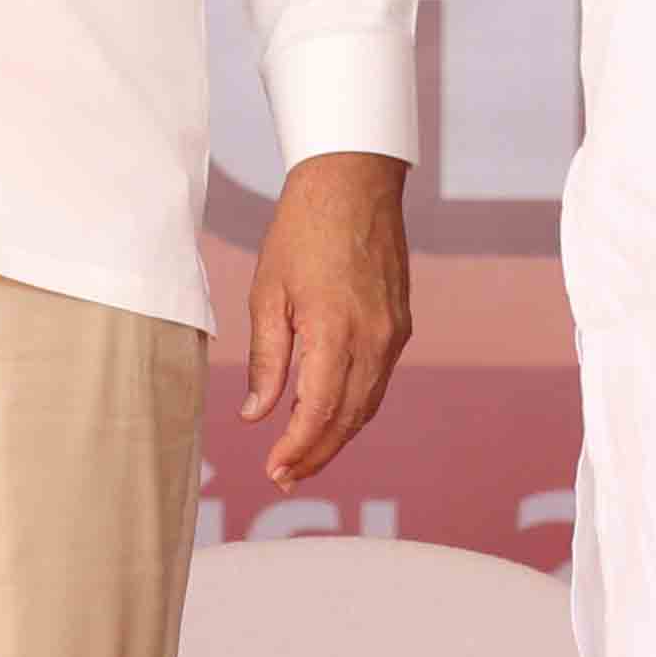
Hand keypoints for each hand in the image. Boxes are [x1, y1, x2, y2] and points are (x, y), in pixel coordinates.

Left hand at [238, 150, 413, 488]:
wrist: (353, 180)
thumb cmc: (302, 229)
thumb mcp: (268, 293)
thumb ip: (266, 359)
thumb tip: (256, 414)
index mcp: (334, 332)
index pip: (318, 413)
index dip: (296, 449)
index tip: (272, 470)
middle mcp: (373, 340)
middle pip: (347, 419)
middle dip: (315, 454)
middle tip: (284, 476)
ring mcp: (392, 333)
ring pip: (367, 405)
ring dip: (336, 436)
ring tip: (303, 457)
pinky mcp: (399, 324)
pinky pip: (378, 380)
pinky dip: (354, 407)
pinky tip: (330, 414)